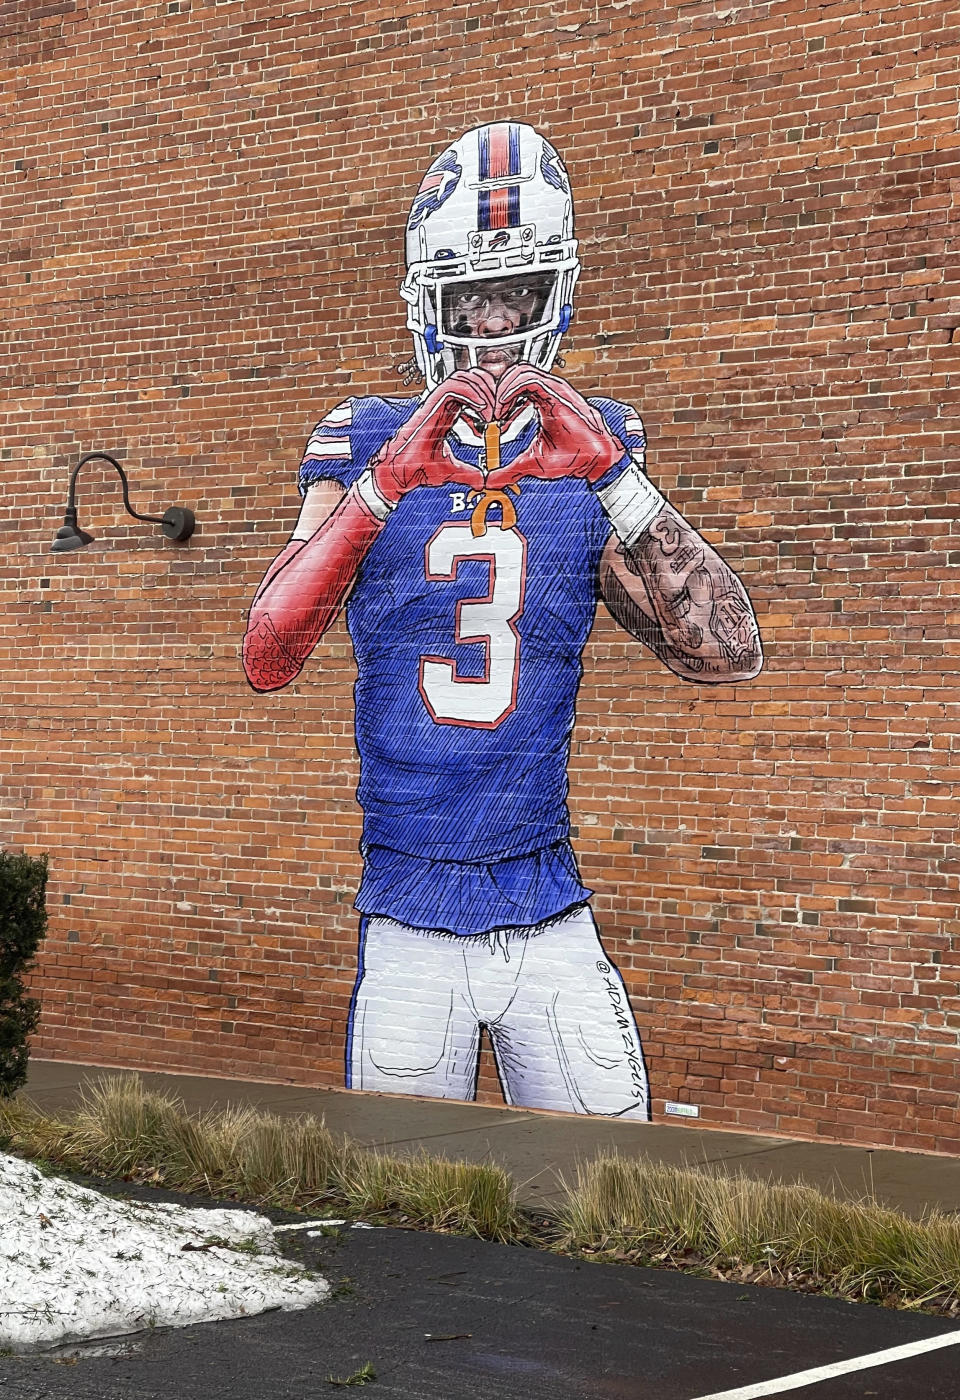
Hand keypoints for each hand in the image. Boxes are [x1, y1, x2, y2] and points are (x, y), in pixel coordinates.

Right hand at [371, 370, 494, 502]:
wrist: (399, 473)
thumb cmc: (418, 468)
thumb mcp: (453, 470)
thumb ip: (470, 473)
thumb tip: (484, 481)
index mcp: (447, 413)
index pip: (471, 388)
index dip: (489, 396)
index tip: (499, 417)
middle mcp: (441, 405)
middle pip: (469, 376)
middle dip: (490, 388)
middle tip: (500, 409)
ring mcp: (434, 404)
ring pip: (462, 377)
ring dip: (482, 390)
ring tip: (492, 412)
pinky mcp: (428, 407)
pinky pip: (452, 387)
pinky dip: (472, 394)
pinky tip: (483, 412)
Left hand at [485, 366, 626, 489]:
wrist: (596, 460)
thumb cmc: (573, 456)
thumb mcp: (533, 462)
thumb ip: (510, 469)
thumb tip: (490, 481)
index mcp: (543, 399)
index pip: (515, 382)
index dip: (498, 397)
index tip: (491, 419)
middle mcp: (549, 390)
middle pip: (515, 371)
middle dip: (496, 390)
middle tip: (490, 415)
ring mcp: (554, 388)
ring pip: (520, 370)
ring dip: (501, 390)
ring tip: (496, 413)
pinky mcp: (558, 393)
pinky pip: (529, 379)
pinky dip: (511, 390)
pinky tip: (504, 410)